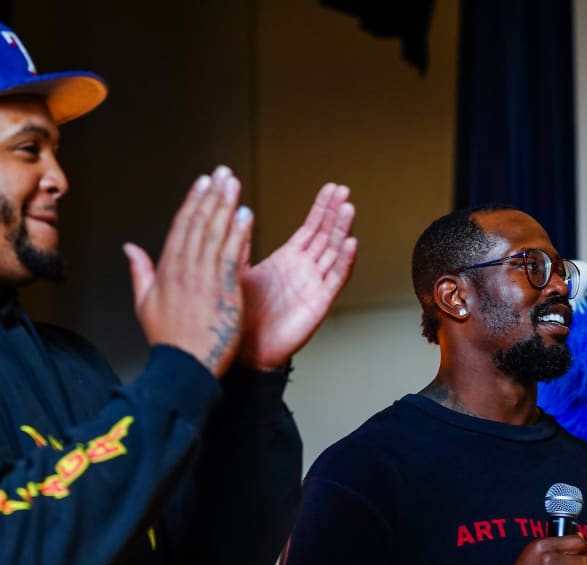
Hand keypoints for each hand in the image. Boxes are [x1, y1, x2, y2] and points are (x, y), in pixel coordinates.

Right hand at [125, 166, 251, 376]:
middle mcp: (185, 269)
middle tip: (222, 174)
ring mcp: (205, 278)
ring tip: (234, 184)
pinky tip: (246, 215)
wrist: (184, 367)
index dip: (193, 201)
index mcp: (166, 270)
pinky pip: (234, 255)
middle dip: (212, 195)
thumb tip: (129, 248)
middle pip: (199, 223)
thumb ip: (139, 271)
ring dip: (226, 206)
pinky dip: (240, 233)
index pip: (181, 226)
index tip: (202, 183)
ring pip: (216, 233)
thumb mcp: (144, 303)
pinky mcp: (225, 290)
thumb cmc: (168, 340)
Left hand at [236, 183, 357, 369]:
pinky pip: (335, 280)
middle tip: (343, 191)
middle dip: (334, 212)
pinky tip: (350, 243)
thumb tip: (238, 215)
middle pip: (325, 236)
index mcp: (286, 261)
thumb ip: (240, 244)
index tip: (331, 188)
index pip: (310, 229)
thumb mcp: (236, 272)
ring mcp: (313, 285)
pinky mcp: (318, 303)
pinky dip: (344, 261)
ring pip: (333, 253)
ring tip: (348, 208)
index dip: (321, 208)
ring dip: (342, 230)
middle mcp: (303, 270)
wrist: (245, 353)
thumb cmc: (241, 317)